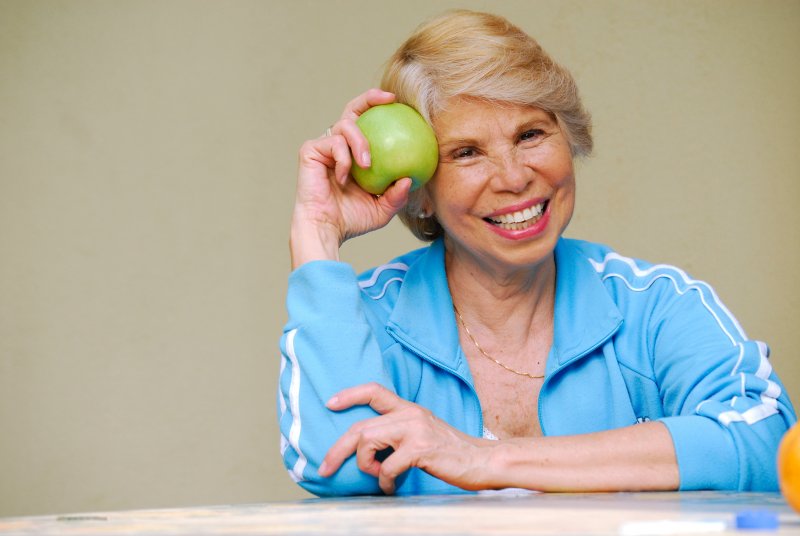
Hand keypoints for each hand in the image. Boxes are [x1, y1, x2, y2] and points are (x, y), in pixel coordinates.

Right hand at [291, 89, 412, 267]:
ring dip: (359, 141)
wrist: (326, 229)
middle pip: (352, 110)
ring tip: (367, 163)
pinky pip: (332, 144)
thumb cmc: (352, 220)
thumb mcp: (382, 208)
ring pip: (344, 125)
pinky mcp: (311, 151)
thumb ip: (396, 195)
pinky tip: (345, 177)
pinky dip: (343, 159)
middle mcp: (339, 146)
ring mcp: (324, 147)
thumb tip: (409, 179)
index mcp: (356, 154)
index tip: (399, 105)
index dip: (381, 110)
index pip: (369, 124)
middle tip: (387, 100)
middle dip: (369, 98)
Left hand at [318, 383, 488, 493]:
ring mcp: (415, 429)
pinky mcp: (420, 448)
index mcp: (409, 409)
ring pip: (367, 440)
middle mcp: (409, 414)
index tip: (329, 403)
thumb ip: (399, 434)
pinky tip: (391, 488)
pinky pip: (386, 467)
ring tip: (378, 478)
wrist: (482, 460)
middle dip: (338, 449)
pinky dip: (383, 482)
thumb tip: (368, 450)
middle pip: (361, 426)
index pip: (374, 391)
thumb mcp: (423, 433)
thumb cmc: (451, 453)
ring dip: (365, 465)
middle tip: (325, 467)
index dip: (349, 395)